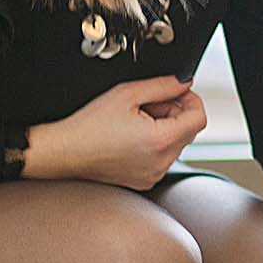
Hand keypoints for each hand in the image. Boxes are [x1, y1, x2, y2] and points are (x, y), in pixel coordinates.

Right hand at [23, 75, 207, 189]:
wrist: (64, 152)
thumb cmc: (88, 126)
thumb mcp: (127, 93)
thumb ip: (162, 85)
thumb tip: (183, 82)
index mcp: (161, 141)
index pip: (199, 118)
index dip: (190, 99)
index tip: (176, 92)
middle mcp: (161, 162)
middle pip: (188, 130)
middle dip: (174, 112)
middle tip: (147, 104)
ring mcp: (153, 174)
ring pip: (175, 144)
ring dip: (164, 128)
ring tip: (135, 120)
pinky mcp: (144, 180)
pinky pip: (161, 158)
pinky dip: (154, 144)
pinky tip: (131, 136)